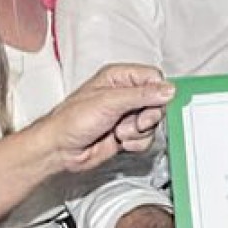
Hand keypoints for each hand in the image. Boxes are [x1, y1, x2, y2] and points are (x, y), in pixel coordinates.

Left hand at [41, 64, 174, 172]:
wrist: (60, 149)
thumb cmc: (71, 121)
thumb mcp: (109, 102)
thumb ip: (141, 95)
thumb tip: (167, 90)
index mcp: (118, 78)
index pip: (153, 78)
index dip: (157, 92)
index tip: (151, 104)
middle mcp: (123, 95)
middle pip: (157, 102)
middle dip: (148, 116)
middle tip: (135, 121)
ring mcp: (125, 115)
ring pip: (153, 123)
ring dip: (139, 131)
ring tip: (119, 131)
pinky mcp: (126, 133)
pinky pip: (146, 138)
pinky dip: (136, 143)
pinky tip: (120, 141)